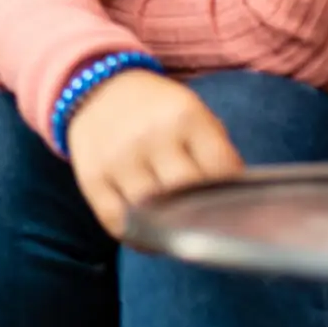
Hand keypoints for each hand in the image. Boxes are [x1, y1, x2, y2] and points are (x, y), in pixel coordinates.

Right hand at [65, 69, 243, 237]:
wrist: (98, 90)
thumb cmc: (159, 112)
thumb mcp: (194, 115)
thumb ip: (215, 154)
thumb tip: (236, 207)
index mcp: (185, 117)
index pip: (221, 171)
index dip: (230, 193)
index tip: (231, 205)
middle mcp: (149, 136)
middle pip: (186, 193)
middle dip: (200, 210)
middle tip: (204, 220)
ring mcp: (117, 158)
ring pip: (151, 213)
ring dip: (168, 228)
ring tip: (179, 232)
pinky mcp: (91, 177)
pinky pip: (116, 221)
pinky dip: (136, 237)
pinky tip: (150, 235)